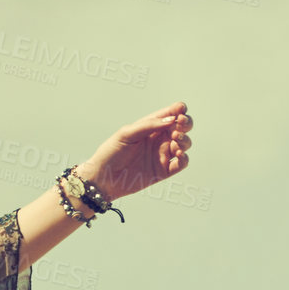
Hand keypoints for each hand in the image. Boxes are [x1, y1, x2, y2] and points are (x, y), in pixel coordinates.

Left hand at [77, 103, 192, 201]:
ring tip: (175, 142)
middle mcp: (159, 139)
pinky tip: (178, 155)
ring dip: (184, 141)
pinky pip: (181, 164)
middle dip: (186, 123)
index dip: (179, 110)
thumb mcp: (127, 134)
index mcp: (151, 126)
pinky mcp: (163, 171)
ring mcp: (162, 155)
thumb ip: (149, 125)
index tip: (180, 111)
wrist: (102, 179)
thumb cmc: (110, 153)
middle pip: (182, 127)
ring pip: (184, 144)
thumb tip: (172, 120)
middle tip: (180, 125)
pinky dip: (184, 158)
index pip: (171, 114)